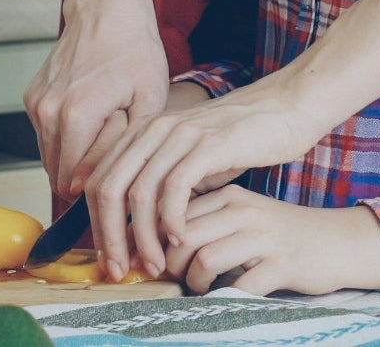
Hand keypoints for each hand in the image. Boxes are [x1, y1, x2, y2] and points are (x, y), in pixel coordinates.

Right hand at [24, 0, 168, 197]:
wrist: (106, 5)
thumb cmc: (134, 47)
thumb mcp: (149, 98)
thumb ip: (124, 148)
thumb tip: (97, 184)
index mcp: (75, 117)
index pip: (73, 184)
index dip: (100, 182)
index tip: (120, 163)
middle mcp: (46, 113)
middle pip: (59, 174)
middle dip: (86, 171)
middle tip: (116, 141)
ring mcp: (35, 104)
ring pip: (50, 156)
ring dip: (75, 153)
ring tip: (106, 124)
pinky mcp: (32, 96)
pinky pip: (46, 134)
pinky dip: (66, 134)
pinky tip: (91, 110)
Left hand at [85, 73, 325, 280]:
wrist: (283, 109)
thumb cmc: (237, 141)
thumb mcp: (187, 157)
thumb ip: (157, 181)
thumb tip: (124, 225)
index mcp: (143, 130)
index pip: (99, 180)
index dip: (95, 225)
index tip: (106, 259)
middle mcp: (155, 127)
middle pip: (110, 188)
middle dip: (110, 237)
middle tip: (120, 270)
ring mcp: (182, 133)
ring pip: (140, 192)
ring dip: (143, 237)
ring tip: (155, 265)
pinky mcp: (209, 143)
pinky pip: (176, 186)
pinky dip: (172, 219)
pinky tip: (181, 240)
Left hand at [165, 186, 379, 295]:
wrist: (337, 241)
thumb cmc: (282, 234)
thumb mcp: (245, 216)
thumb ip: (209, 223)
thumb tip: (161, 245)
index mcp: (231, 195)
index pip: (176, 213)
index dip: (157, 242)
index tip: (157, 261)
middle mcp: (245, 210)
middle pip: (183, 236)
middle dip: (169, 265)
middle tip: (174, 281)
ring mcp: (264, 237)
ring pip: (205, 260)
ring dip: (194, 285)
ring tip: (201, 290)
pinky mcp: (281, 265)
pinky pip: (238, 287)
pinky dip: (224, 300)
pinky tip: (226, 300)